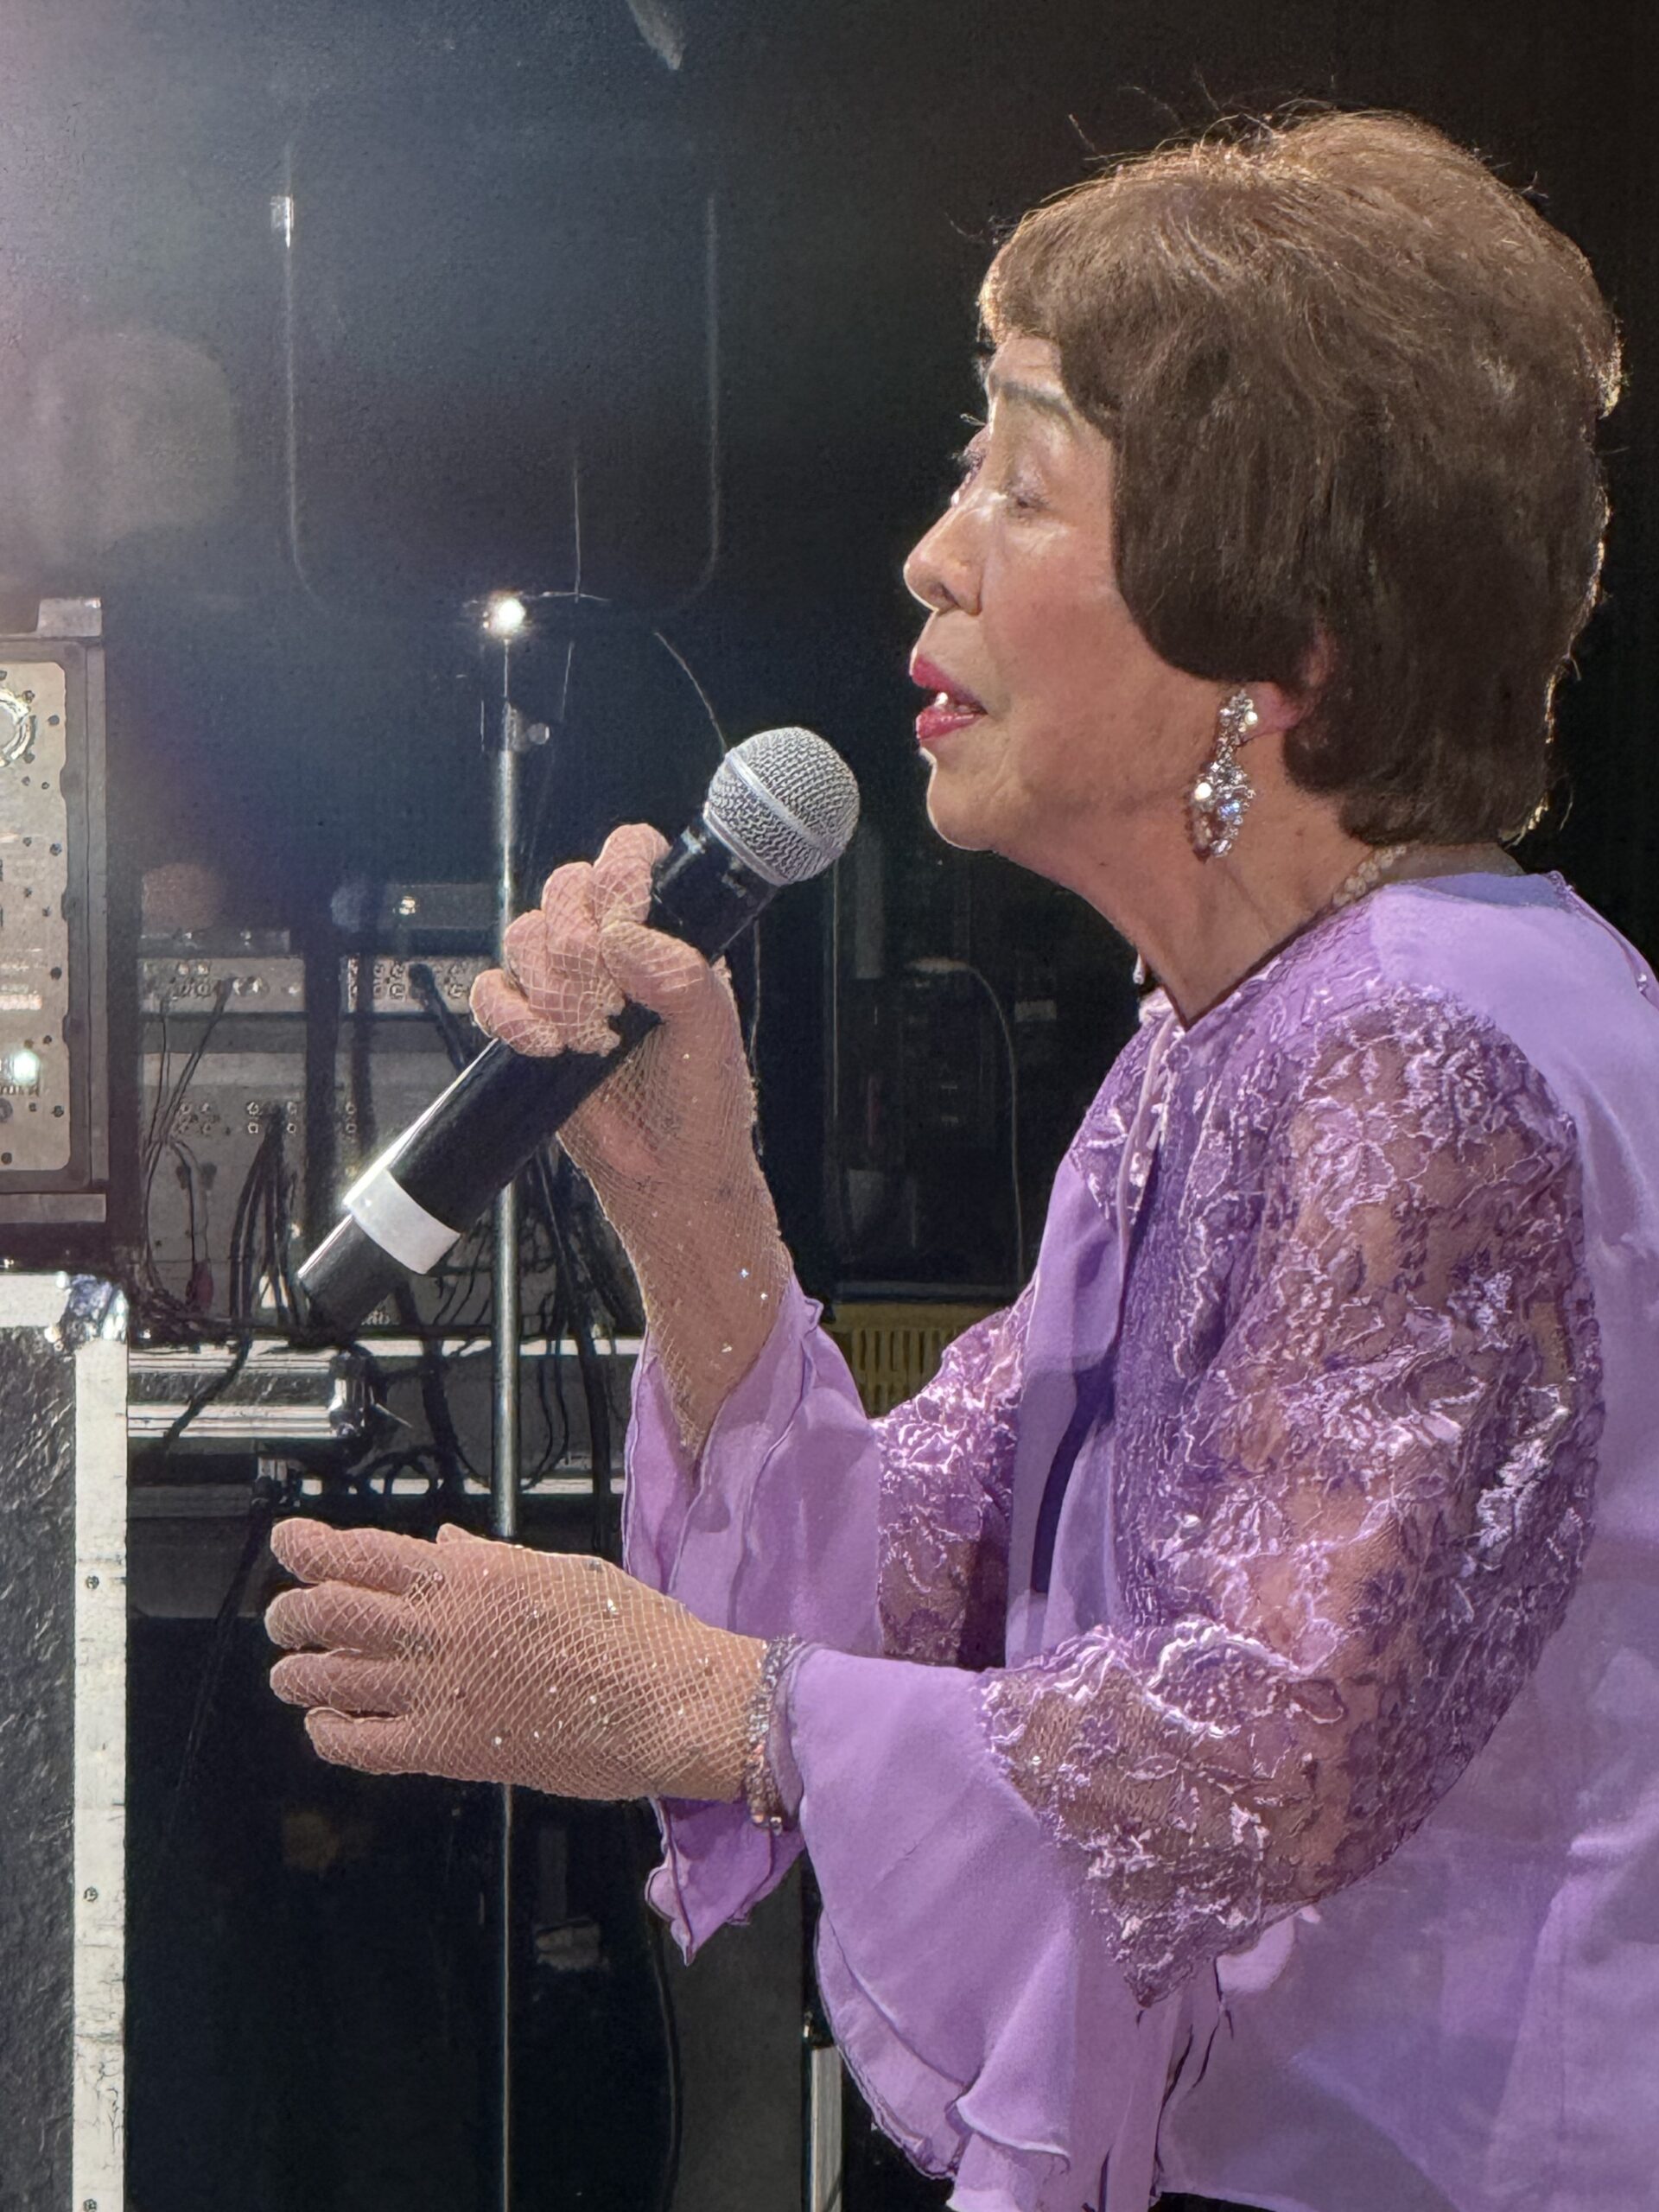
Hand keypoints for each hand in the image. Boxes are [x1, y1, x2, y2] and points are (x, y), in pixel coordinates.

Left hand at [266, 1518, 762, 1801]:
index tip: (290, 1544)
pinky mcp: (446, 1748)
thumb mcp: (563, 1571)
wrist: (666, 1702)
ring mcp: (436, 1689)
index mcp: (469, 1574)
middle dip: (294, 1613)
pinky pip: (361, 1744)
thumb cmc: (633, 1632)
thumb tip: (448, 1544)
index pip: (362, 1554)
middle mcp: (439, 1626)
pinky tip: (326, 1725)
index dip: (311, 1549)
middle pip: (330, 1613)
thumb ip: (493, 1560)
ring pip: (330, 1676)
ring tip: (292, 1672)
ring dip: (299, 1672)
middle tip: (286, 1617)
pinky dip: (330, 1732)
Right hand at [468, 821, 755, 1202]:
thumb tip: (624, 935)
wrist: (667, 1174)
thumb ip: (683, 978)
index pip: (630, 856)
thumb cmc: (702, 1104)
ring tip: (590, 1036)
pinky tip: (545, 1044)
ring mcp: (566, 984)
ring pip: (525, 935)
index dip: (619, 873)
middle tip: (612, 998)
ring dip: (552, 986)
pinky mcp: (527, 1024)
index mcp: (663, 934)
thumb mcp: (714, 1038)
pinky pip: (490, 989)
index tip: (627, 916)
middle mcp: (612, 949)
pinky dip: (508, 1014)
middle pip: (566, 889)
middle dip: (581, 942)